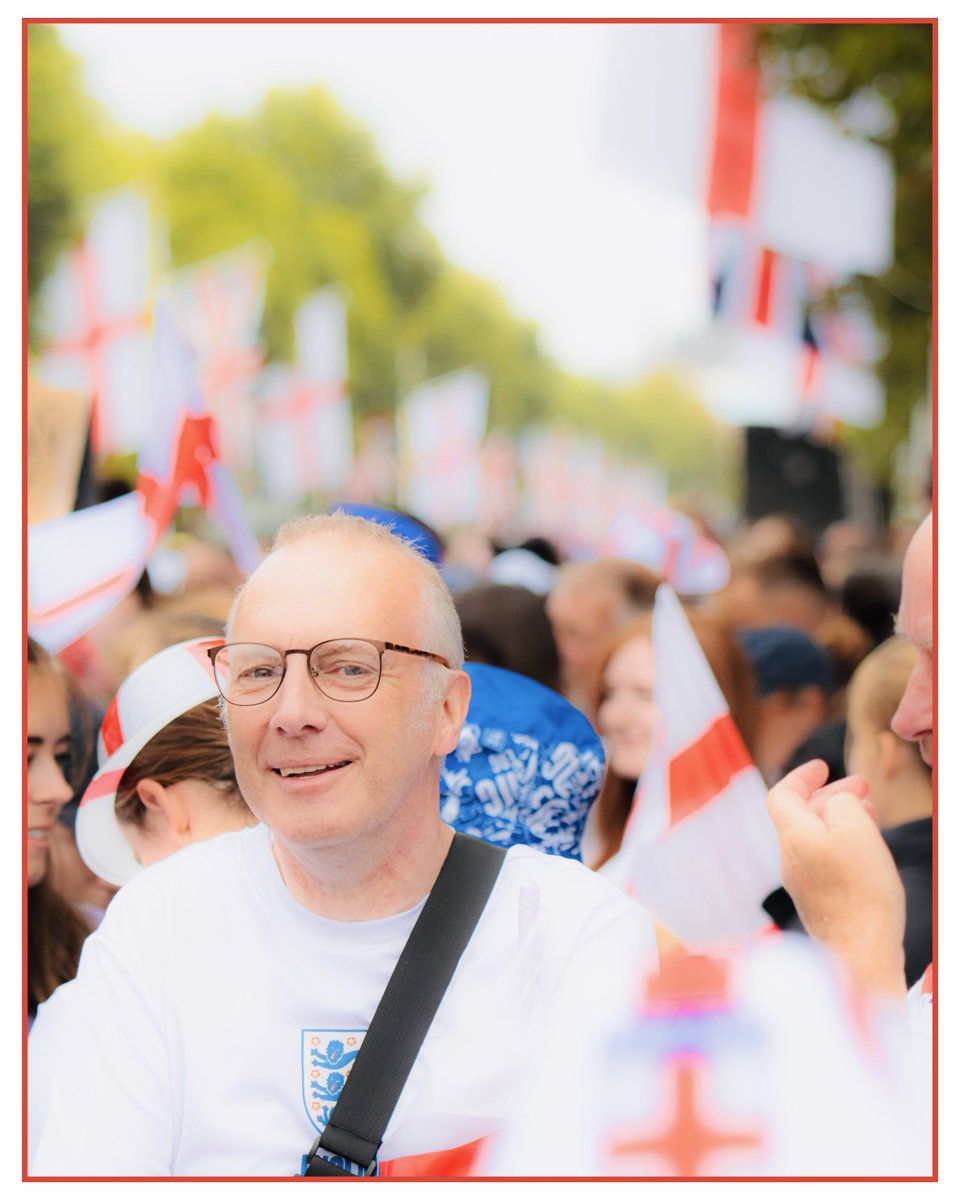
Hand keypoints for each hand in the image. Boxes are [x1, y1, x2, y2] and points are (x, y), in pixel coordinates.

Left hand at [766, 760, 905, 998]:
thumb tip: (835, 803)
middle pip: (800, 815)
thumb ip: (841, 802)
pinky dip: (841, 844)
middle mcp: (789, 858)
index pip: (782, 794)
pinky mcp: (818, 903)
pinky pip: (823, 861)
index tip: (823, 766)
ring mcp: (802, 883)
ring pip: (814, 837)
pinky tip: (865, 850)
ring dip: (839, 819)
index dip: (801, 776)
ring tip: (870, 812)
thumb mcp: (855, 828)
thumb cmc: (860, 891)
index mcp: (793, 835)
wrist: (859, 954)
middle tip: (863, 786)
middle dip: (830, 795)